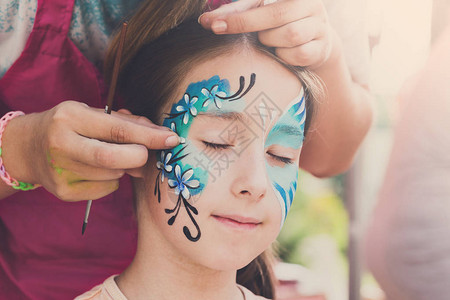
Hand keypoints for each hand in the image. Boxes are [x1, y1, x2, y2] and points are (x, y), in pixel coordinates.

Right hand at [2, 101, 179, 200]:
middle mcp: (61, 144)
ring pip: (113, 175)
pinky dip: (112, 180)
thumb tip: (158, 137)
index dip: (149, 136)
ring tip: (111, 157)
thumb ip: (125, 122)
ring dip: (124, 167)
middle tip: (145, 156)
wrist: (26, 147)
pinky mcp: (63, 192)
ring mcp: (60, 171)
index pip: (118, 129)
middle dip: (138, 158)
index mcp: (71, 117)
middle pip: (113, 158)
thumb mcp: (91, 113)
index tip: (172, 139)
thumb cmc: (68, 126)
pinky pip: (106, 189)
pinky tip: (97, 170)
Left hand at [199, 0, 335, 68]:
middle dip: (247, 25)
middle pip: (276, 15)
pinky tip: (281, 54)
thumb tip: (205, 20)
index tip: (210, 23)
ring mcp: (319, 27)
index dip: (238, 14)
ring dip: (271, 42)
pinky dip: (284, 57)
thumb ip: (237, 12)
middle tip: (225, 31)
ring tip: (268, 41)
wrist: (316, 44)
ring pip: (289, 36)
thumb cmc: (280, 24)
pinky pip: (298, 54)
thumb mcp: (260, 12)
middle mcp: (311, 4)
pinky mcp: (321, 48)